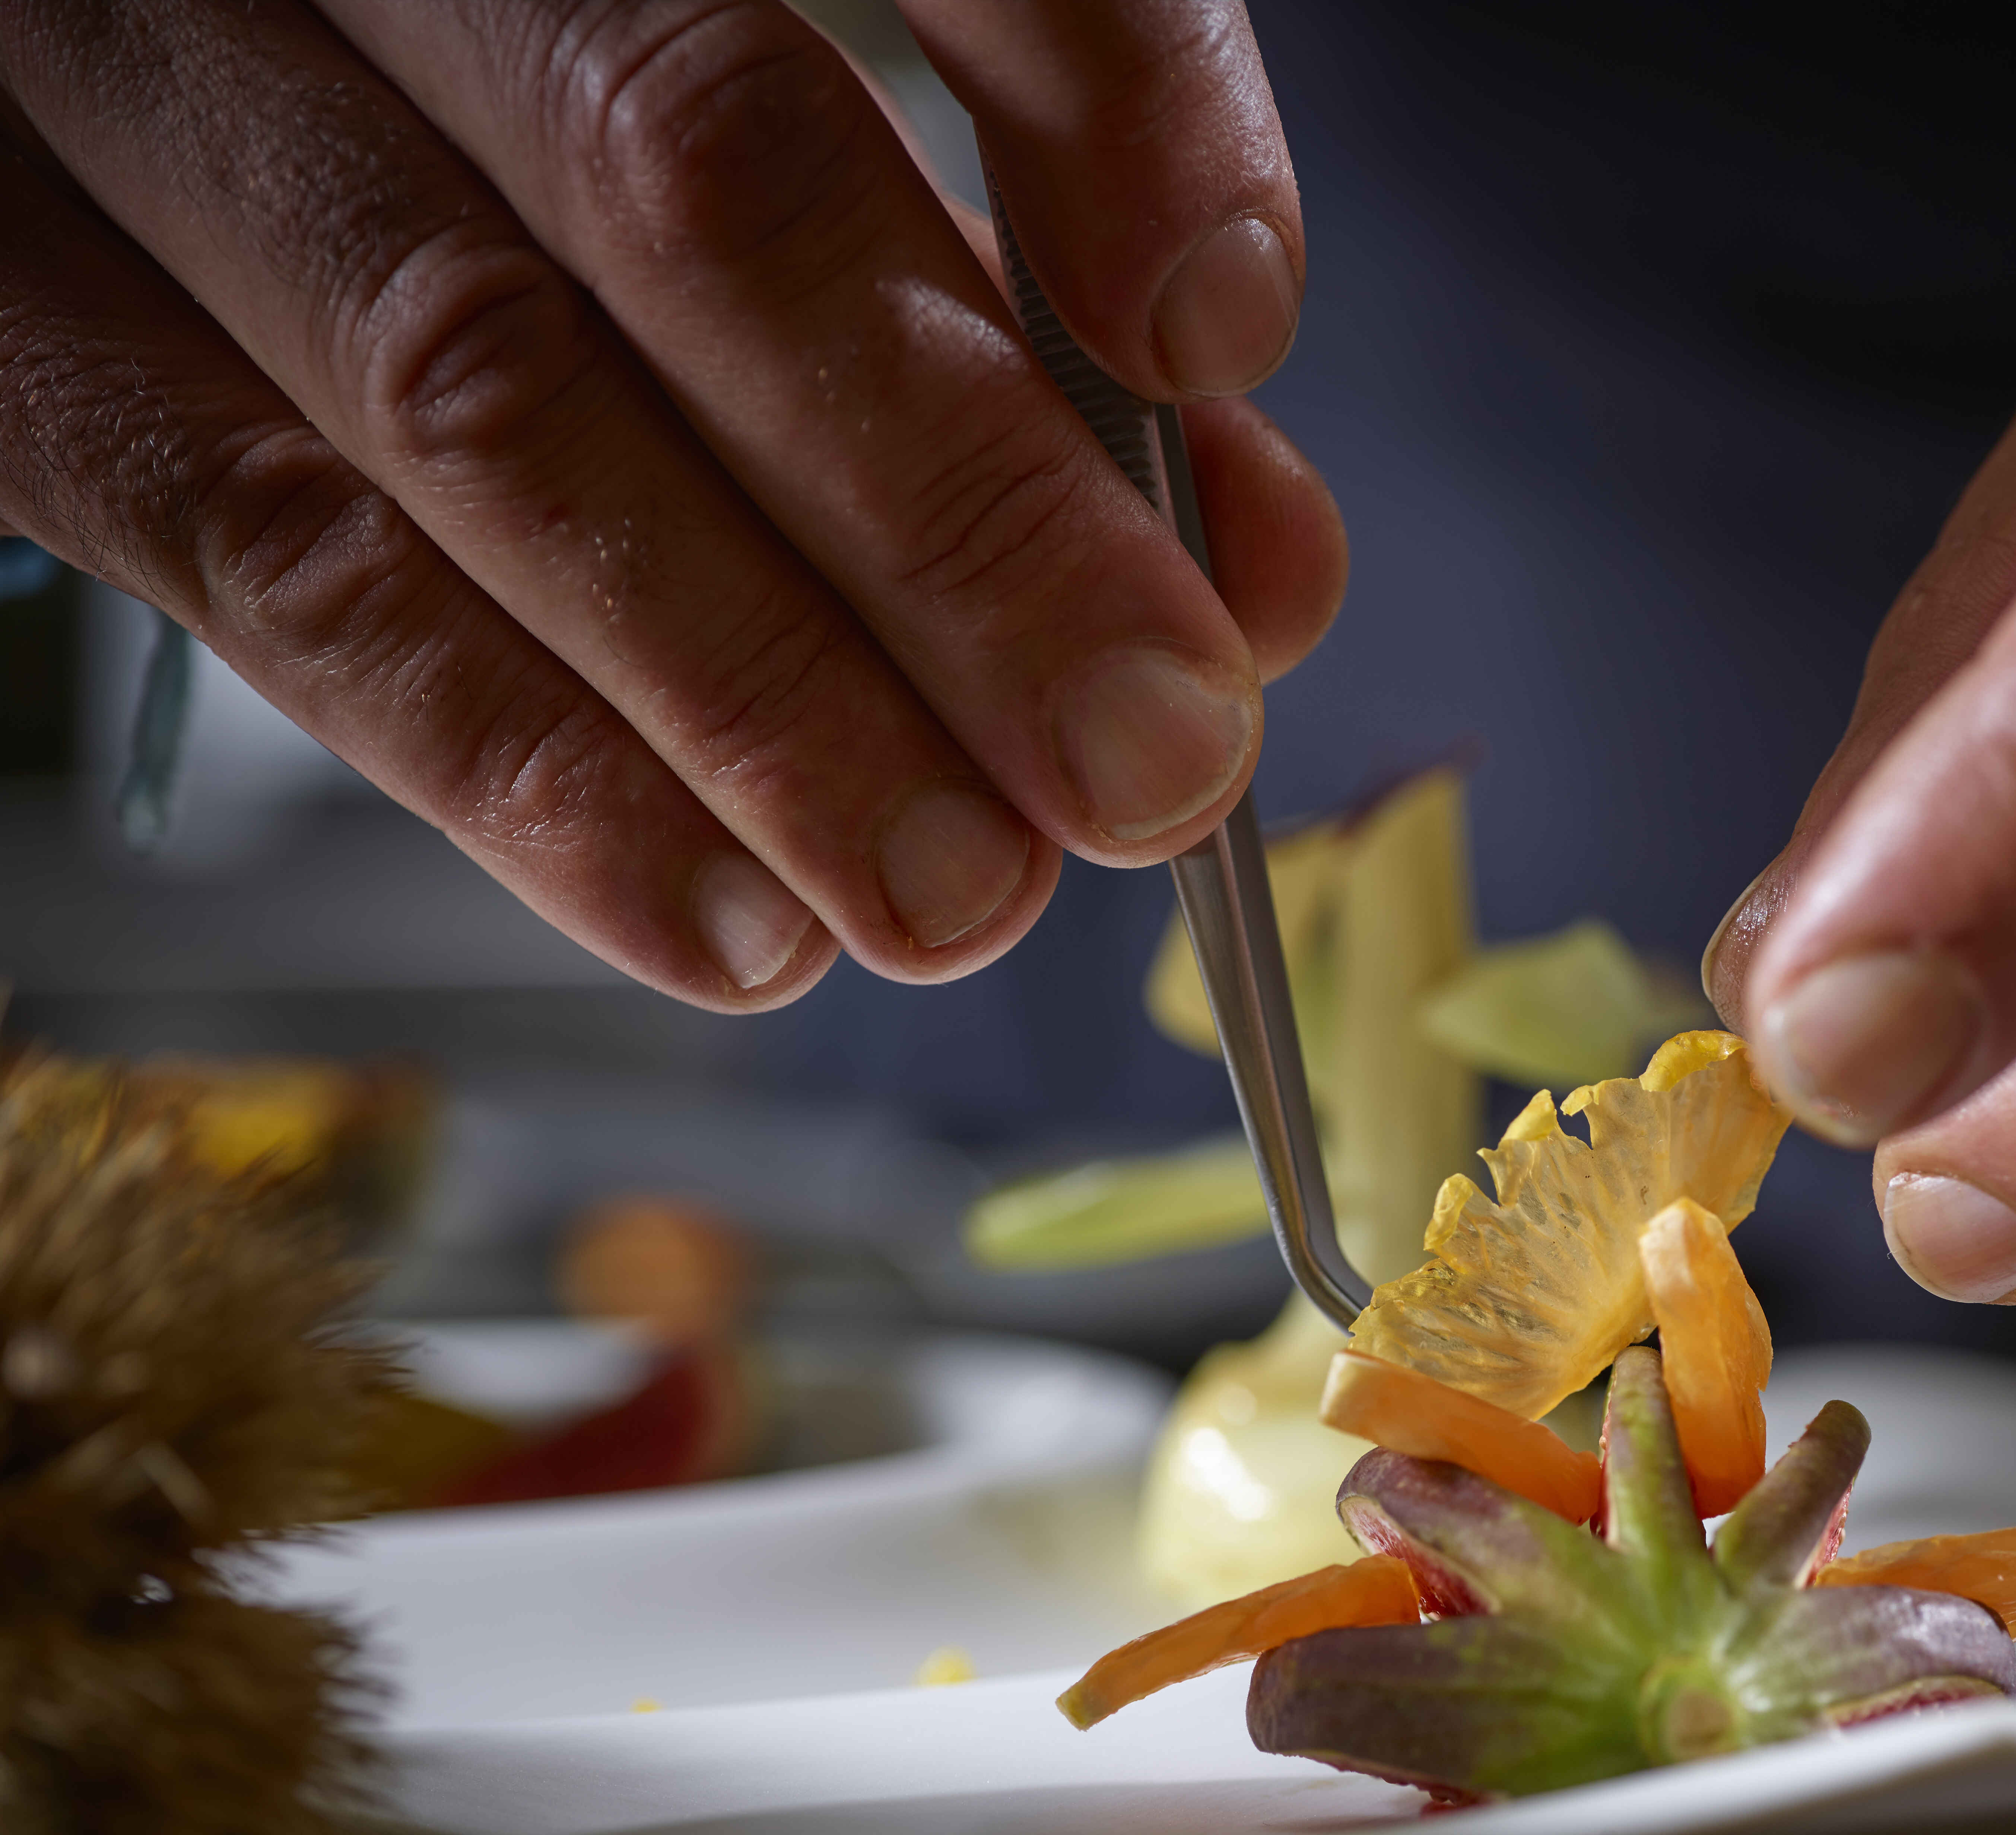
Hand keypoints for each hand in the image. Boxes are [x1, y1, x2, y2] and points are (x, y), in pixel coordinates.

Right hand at [0, 0, 1346, 1006]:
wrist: (251, 65)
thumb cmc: (580, 108)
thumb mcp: (824, 121)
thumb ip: (1031, 268)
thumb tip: (1245, 548)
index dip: (1103, 103)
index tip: (1218, 335)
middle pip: (692, 179)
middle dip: (957, 513)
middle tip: (1146, 753)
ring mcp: (129, 81)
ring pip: (475, 391)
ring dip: (761, 694)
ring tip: (961, 890)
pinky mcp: (14, 292)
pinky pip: (256, 546)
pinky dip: (520, 762)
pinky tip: (727, 920)